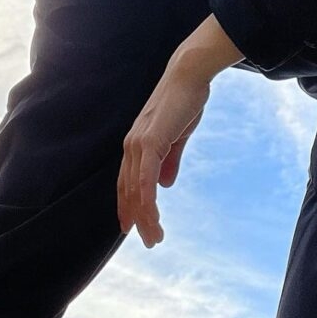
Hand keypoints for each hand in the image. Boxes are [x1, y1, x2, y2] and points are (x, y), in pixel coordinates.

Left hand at [118, 56, 210, 245]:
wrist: (189, 75)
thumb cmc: (184, 102)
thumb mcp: (177, 136)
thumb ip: (169, 160)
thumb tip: (165, 184)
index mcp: (137, 145)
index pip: (127, 182)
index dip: (128, 206)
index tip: (133, 227)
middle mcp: (132, 146)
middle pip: (129, 191)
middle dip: (137, 219)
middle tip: (150, 241)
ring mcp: (139, 144)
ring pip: (137, 189)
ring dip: (145, 216)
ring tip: (155, 236)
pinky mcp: (151, 141)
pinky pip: (146, 178)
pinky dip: (147, 199)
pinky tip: (152, 215)